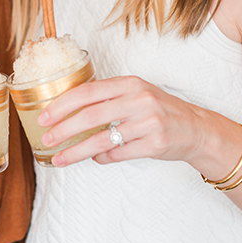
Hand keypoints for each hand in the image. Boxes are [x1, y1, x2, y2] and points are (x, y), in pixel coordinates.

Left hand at [37, 76, 205, 166]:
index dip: (62, 105)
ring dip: (76, 151)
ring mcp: (148, 122)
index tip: (44, 117)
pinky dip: (102, 158)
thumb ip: (107, 98)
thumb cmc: (160, 111)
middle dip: (63, 129)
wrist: (197, 129)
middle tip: (46, 139)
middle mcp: (139, 100)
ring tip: (59, 158)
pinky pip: (118, 154)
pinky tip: (94, 158)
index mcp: (130, 84)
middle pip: (90, 116)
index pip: (87, 92)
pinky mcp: (155, 144)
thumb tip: (68, 111)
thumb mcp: (136, 94)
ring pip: (101, 140)